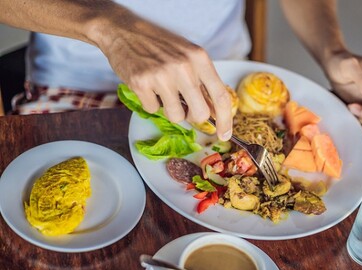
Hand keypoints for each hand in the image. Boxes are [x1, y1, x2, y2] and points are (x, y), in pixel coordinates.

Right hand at [98, 17, 232, 139]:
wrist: (123, 31)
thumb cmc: (159, 45)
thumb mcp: (188, 55)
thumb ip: (202, 80)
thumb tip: (215, 112)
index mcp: (200, 59)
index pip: (220, 96)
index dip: (225, 120)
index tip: (225, 134)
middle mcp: (184, 67)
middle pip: (200, 113)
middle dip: (194, 117)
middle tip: (185, 108)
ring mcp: (162, 76)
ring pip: (176, 116)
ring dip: (170, 110)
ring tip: (163, 92)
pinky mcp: (141, 83)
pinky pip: (153, 110)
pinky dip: (150, 102)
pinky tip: (147, 86)